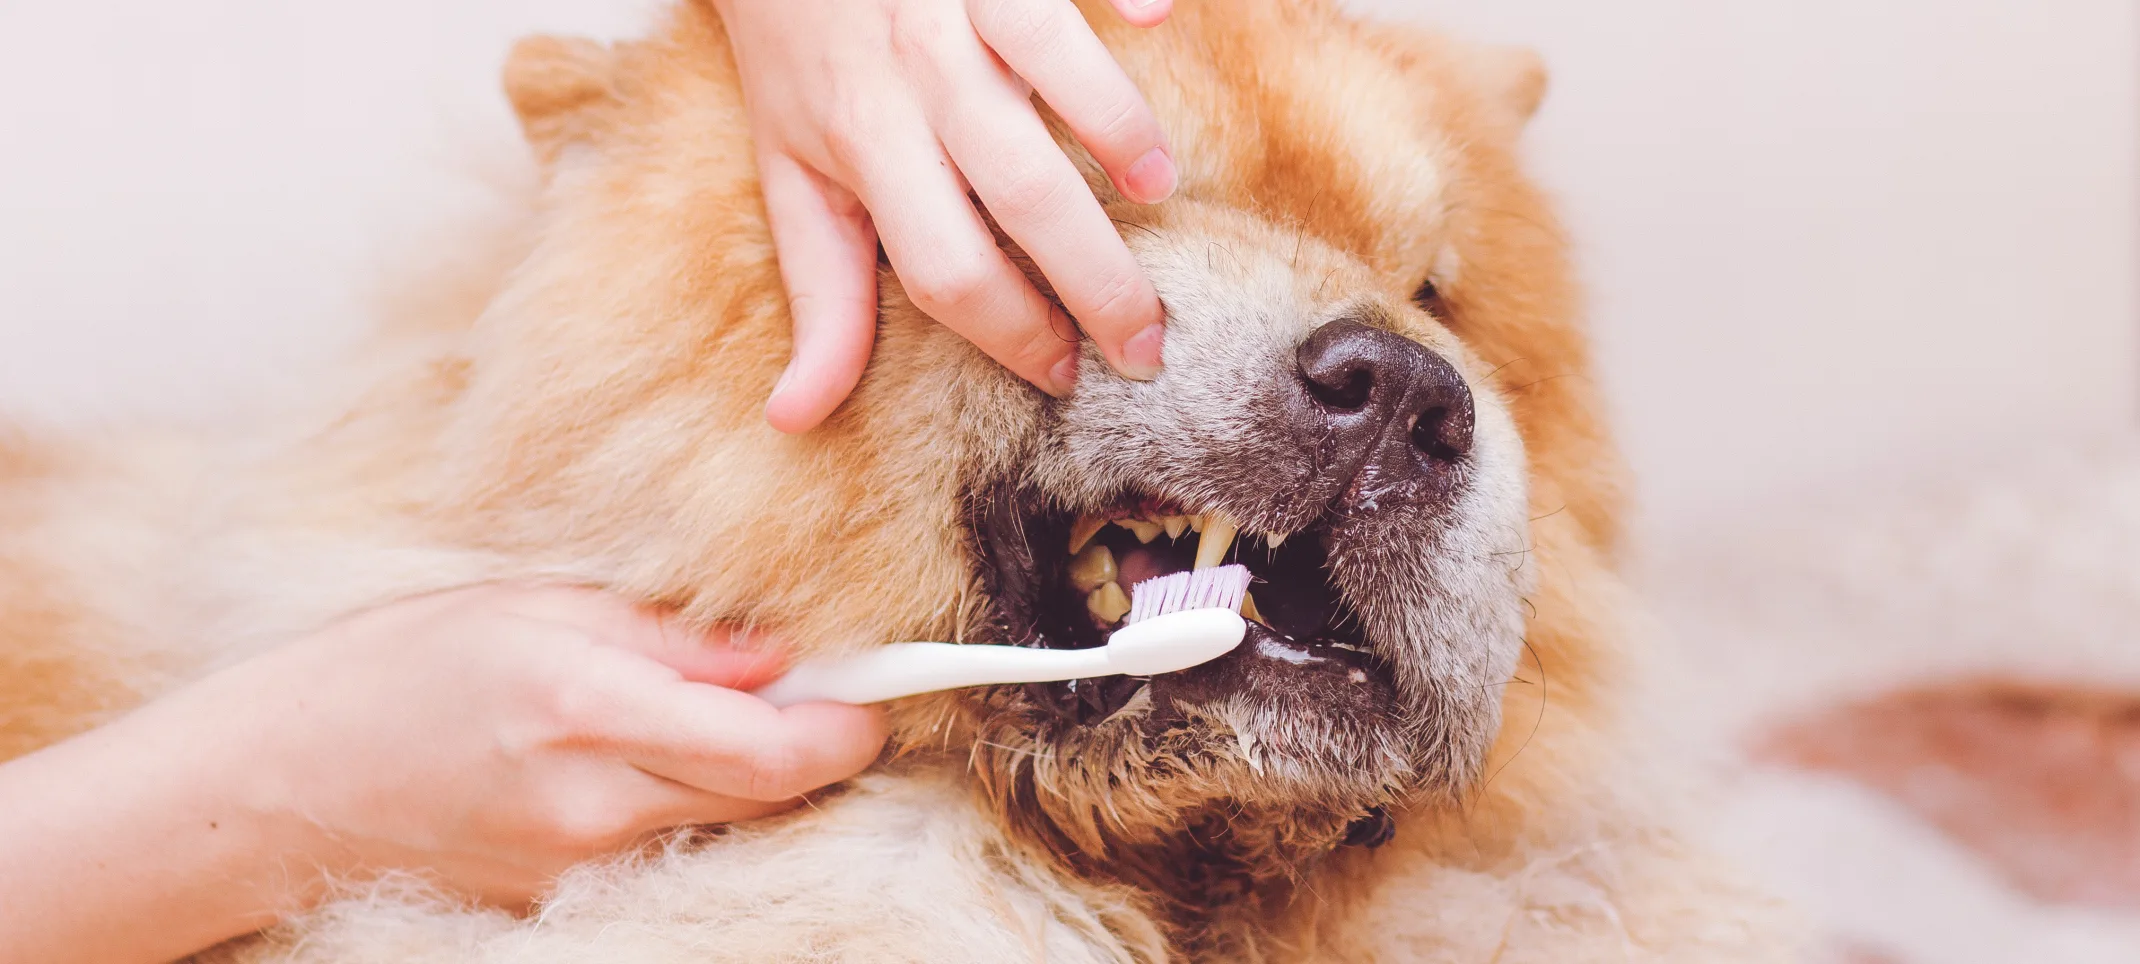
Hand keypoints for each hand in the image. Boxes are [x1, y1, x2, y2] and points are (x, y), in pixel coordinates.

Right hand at [0, 585, 886, 963]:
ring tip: (709, 710)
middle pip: (775, 793)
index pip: (778, 749)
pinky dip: (689, 803)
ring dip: (755, 771)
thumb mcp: (533, 607)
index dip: (854, 720)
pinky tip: (645, 758)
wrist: (283, 784)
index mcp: (589, 708)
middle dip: (819, 739)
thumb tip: (783, 652)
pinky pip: (670, 847)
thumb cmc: (399, 669)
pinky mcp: (565, 899)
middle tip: (818, 681)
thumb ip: (671, 638)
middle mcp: (596, 804)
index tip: (885, 684)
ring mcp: (581, 867)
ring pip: (729, 822)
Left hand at [721, 0, 1179, 432]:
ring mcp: (961, 7)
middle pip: (1026, 197)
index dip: (1012, 335)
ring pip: (1059, 74)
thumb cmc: (796, 55)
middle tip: (1149, 344)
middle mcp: (917, 79)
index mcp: (866, 148)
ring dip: (1123, 136)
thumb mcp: (790, 174)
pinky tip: (1157, 17)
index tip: (1061, 376)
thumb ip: (818, 293)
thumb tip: (796, 416)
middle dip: (1100, 284)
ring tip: (1160, 193)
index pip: (948, 270)